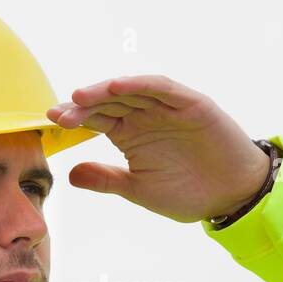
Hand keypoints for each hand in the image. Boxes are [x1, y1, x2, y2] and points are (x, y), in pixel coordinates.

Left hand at [46, 75, 271, 222]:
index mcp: (130, 134)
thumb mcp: (139, 189)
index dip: (74, 118)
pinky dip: (140, 84)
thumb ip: (107, 179)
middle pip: (108, 103)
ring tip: (81, 96)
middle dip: (83, 106)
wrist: (232, 196)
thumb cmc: (189, 192)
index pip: (96, 119)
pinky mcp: (190, 103)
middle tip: (59, 113)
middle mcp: (145, 115)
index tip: (50, 122)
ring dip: (105, 91)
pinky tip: (118, 87)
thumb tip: (70, 175)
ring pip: (131, 91)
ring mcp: (167, 107)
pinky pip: (162, 88)